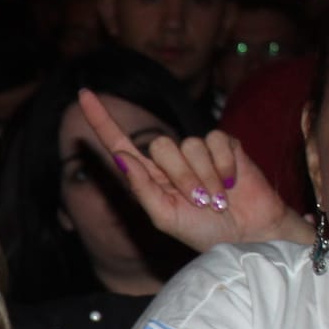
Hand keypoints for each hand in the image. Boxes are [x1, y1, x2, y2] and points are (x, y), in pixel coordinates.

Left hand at [76, 90, 314, 252]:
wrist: (245, 234)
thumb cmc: (202, 231)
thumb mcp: (164, 216)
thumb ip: (142, 188)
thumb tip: (120, 156)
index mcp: (149, 176)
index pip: (119, 142)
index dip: (101, 120)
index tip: (83, 95)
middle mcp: (170, 160)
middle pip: (160, 145)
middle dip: (180, 177)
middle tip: (198, 201)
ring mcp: (198, 150)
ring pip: (189, 144)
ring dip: (204, 177)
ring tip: (216, 198)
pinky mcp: (225, 145)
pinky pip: (215, 141)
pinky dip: (223, 165)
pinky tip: (232, 182)